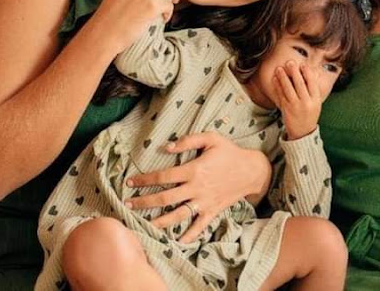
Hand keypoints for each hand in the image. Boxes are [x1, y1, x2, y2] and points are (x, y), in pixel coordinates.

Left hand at [123, 132, 270, 242]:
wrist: (250, 170)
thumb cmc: (229, 152)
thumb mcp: (211, 138)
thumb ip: (188, 140)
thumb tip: (167, 146)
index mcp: (194, 169)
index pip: (163, 176)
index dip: (145, 180)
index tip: (130, 182)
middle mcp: (196, 188)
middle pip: (165, 199)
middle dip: (144, 202)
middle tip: (128, 205)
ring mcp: (204, 202)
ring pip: (178, 215)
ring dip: (159, 221)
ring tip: (143, 226)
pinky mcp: (212, 211)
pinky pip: (199, 226)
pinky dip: (188, 236)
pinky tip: (177, 241)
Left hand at [276, 61, 320, 139]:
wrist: (303, 132)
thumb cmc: (310, 114)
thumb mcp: (316, 102)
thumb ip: (313, 89)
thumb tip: (312, 72)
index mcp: (315, 100)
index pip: (312, 83)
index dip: (307, 73)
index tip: (303, 64)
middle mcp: (306, 103)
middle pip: (299, 84)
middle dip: (294, 72)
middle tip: (290, 62)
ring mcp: (295, 106)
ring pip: (288, 88)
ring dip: (283, 77)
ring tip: (279, 68)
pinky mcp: (286, 109)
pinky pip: (280, 95)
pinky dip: (277, 86)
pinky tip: (275, 79)